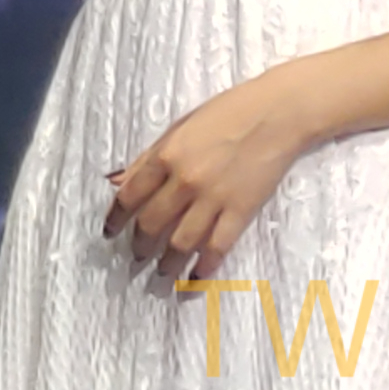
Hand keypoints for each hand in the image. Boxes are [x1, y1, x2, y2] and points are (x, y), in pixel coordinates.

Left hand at [105, 71, 310, 281]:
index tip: (110, 233)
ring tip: (162, 273)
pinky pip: (217, 247)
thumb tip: (115, 181)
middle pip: (151, 224)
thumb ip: (148, 157)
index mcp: (166, 156)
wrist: (278, 114)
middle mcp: (185, 181)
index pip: (130, 196)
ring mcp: (213, 199)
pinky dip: (204, 267)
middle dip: (141, 245)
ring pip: (181, 242)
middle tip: (137, 256)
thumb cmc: (229, 112)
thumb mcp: (180, 127)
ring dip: (167, 263)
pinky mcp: (240, 211)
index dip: (116, 219)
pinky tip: (195, 278)